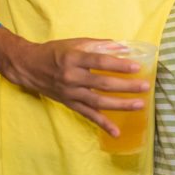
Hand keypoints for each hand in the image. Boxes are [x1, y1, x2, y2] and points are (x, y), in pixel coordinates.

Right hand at [0, 35, 151, 136]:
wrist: (29, 67)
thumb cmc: (55, 52)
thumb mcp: (75, 43)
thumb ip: (99, 45)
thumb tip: (123, 48)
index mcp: (74, 58)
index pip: (100, 62)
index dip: (119, 65)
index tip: (136, 67)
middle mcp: (72, 77)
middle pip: (103, 84)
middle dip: (126, 86)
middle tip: (145, 87)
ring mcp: (71, 93)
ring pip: (98, 102)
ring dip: (120, 105)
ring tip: (140, 105)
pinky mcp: (70, 104)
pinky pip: (88, 116)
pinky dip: (102, 124)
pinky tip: (116, 131)